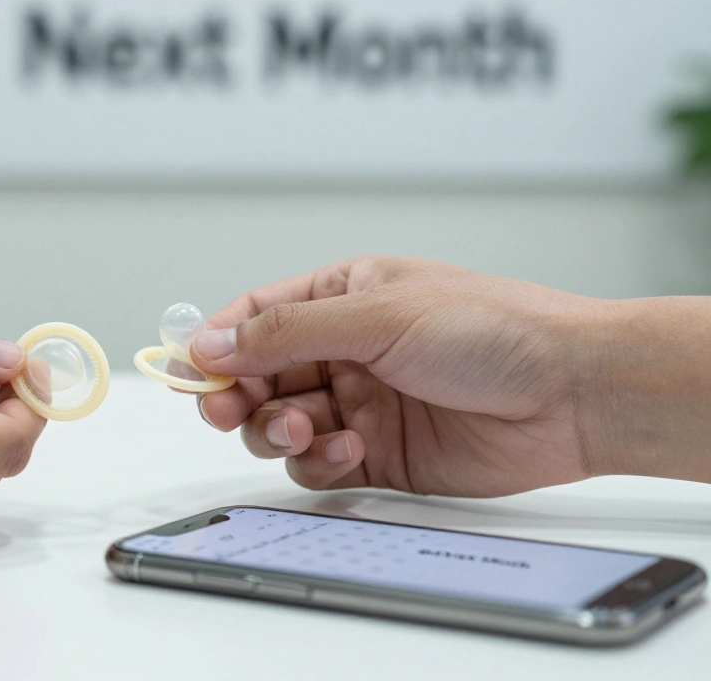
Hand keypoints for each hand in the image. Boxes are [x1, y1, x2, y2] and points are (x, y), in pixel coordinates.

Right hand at [190, 256, 647, 496]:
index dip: (217, 343)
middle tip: (227, 411)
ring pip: (280, 425)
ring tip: (303, 429)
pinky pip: (319, 464)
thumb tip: (208, 345)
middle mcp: (345, 350)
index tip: (189, 370)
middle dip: (238, 396)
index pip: (256, 317)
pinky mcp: (378, 455)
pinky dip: (319, 462)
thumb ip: (284, 332)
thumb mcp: (377, 315)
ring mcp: (360, 403)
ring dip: (276, 430)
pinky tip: (348, 450)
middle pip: (257, 377)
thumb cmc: (493, 329)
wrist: (572, 394)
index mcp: (343, 296)